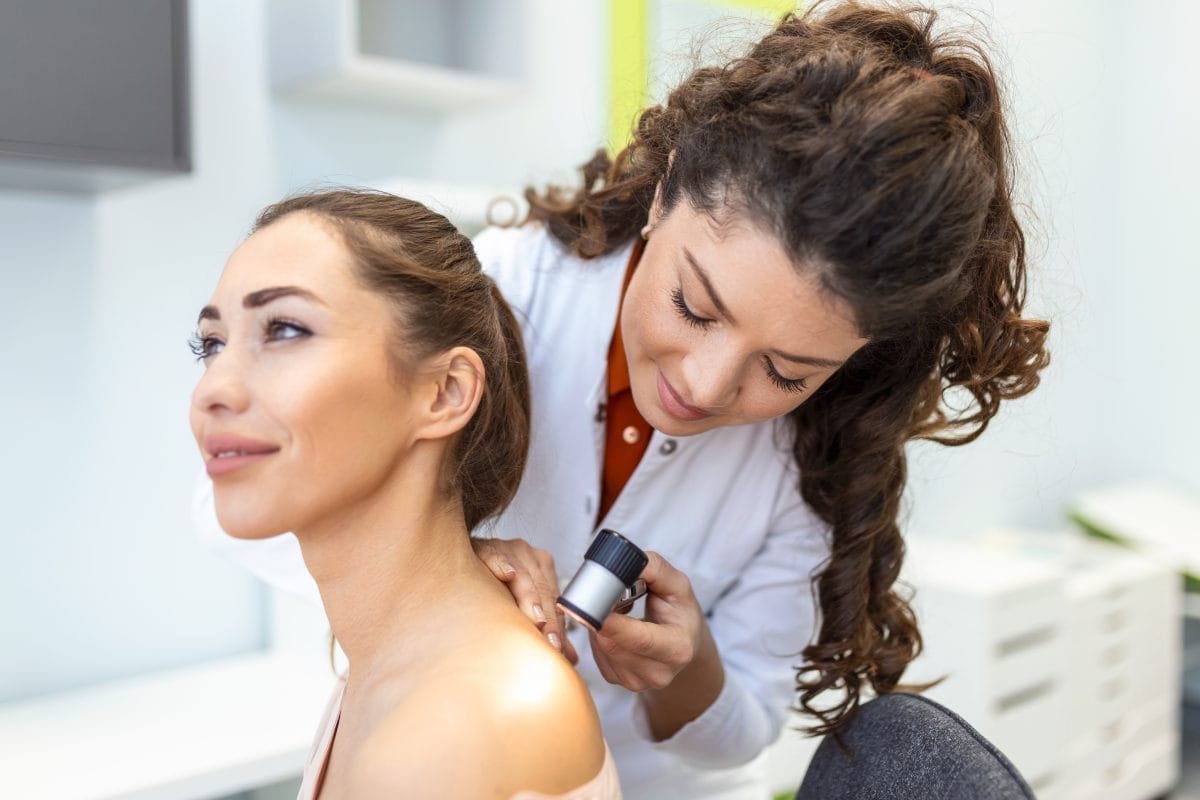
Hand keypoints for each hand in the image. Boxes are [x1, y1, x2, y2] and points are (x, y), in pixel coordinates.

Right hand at [472, 537, 578, 663]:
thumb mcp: (521, 602)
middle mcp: (529, 555)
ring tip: (537, 619)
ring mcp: (507, 548)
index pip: (553, 600)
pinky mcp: (484, 547)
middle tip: (550, 644)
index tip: (558, 651)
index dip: (557, 627)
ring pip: (524, 577)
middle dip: (547, 619)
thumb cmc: (493, 585)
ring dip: (530, 598)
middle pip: (542, 591)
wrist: (460, 559)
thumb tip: (570, 657)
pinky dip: (502, 564)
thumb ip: (546, 626)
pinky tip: (508, 575)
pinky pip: (495, 555)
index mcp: (542, 566)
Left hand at [588, 551, 724, 738]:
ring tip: (620, 610)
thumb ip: (655, 569)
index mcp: (678, 649)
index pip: (639, 639)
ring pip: (601, 649)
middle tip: (602, 594)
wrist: (686, 643)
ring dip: (600, 625)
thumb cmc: (681, 612)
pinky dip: (600, 637)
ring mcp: (638, 682)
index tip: (592, 603)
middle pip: (613, 644)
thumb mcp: (678, 585)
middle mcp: (659, 673)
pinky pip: (598, 657)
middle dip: (600, 616)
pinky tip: (616, 627)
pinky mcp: (621, 682)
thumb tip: (624, 563)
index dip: (612, 622)